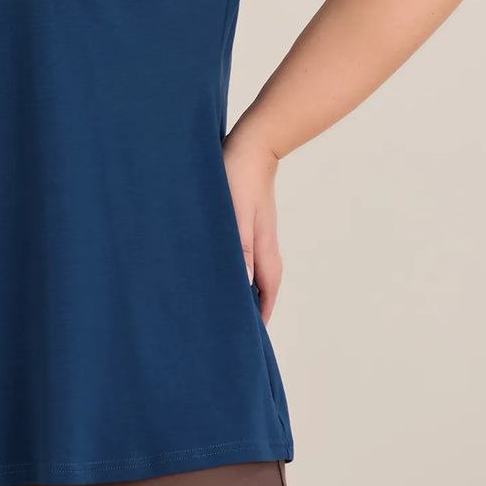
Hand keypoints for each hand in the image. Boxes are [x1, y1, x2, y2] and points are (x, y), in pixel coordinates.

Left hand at [221, 125, 282, 324]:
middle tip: (231, 331)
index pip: (266, 293)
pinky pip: (243, 254)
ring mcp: (258, 234)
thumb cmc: (238, 178)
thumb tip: (241, 285)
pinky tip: (219, 267)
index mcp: (264, 250)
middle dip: (250, 309)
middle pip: (262, 286)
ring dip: (241, 289)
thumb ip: (238, 249)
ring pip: (252, 270)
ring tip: (222, 306)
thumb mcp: (234, 215)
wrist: (251, 144)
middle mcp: (264, 246)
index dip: (258, 317)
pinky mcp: (248, 222)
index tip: (248, 341)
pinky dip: (234, 268)